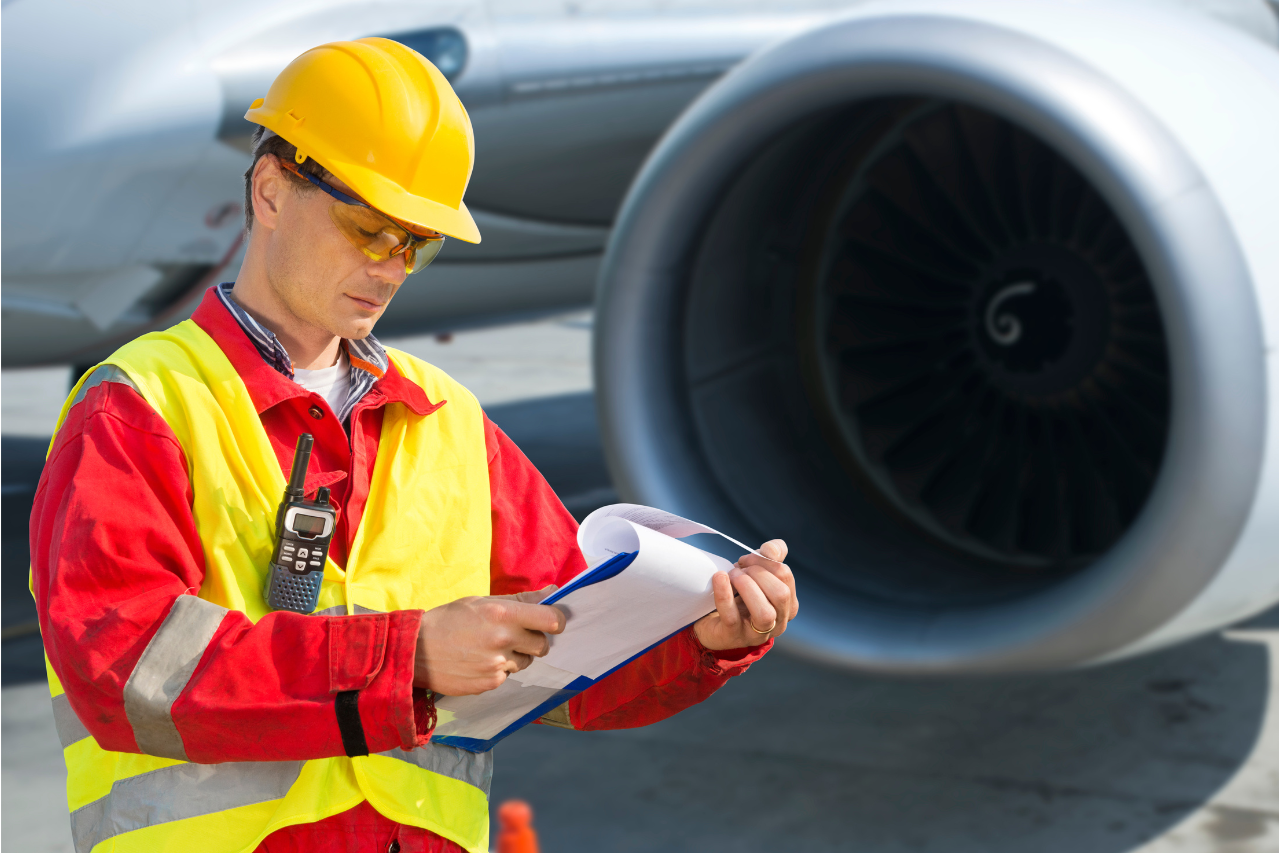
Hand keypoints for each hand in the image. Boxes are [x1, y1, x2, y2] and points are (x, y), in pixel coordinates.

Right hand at [414, 585, 564, 694]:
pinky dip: (499, 669)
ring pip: (525, 662)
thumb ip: (521, 599)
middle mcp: (503, 640)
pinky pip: (507, 675)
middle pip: (543, 645)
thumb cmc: (448, 620)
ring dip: (516, 656)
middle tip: (514, 635)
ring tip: (489, 648)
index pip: (552, 620)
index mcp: (503, 614)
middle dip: (534, 640)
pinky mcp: (490, 683)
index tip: (551, 621)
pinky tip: (479, 661)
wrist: (415, 651)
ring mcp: (497, 665)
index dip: (556, 621)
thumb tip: (552, 591)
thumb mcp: (481, 601)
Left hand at [693, 540, 797, 650]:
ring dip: (747, 586)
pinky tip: (719, 578)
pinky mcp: (734, 637)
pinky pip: (732, 617)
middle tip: (738, 568)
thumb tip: (772, 551)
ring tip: (732, 576)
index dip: (764, 560)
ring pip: (764, 613)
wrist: (711, 618)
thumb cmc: (738, 593)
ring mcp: (758, 633)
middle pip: (781, 594)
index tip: (745, 560)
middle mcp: (779, 622)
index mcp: (788, 604)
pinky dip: (724, 594)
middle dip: (757, 573)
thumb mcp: (756, 571)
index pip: (785, 576)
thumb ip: (769, 557)